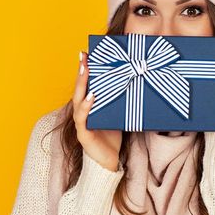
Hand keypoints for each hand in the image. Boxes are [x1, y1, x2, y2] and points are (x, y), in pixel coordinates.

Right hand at [72, 51, 121, 171]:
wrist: (111, 162)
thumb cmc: (114, 137)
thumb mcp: (118, 114)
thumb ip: (119, 100)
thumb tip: (136, 80)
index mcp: (89, 106)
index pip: (85, 84)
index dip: (84, 69)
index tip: (87, 52)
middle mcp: (82, 112)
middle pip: (79, 88)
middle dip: (81, 71)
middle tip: (84, 55)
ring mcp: (81, 123)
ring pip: (78, 100)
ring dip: (82, 84)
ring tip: (86, 70)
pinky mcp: (83, 134)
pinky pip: (83, 118)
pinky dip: (87, 106)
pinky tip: (92, 96)